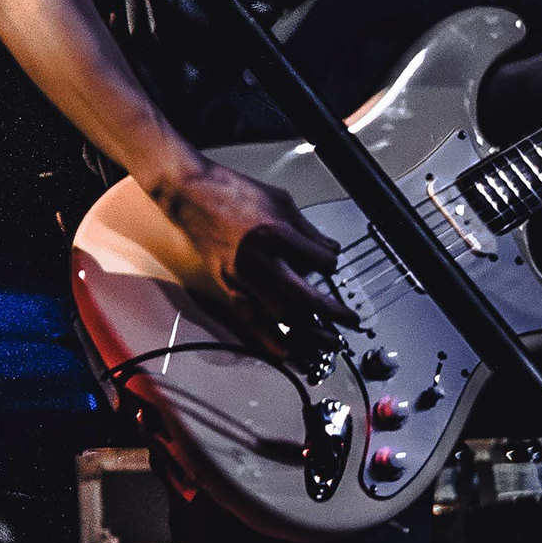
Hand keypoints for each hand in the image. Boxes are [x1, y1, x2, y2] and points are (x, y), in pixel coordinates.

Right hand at [155, 158, 354, 351]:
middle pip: (305, 298)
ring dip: (308, 333)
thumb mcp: (281, 200)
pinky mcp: (227, 283)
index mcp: (277, 234)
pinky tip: (286, 351)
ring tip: (328, 341)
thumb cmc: (233, 191)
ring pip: (281, 315)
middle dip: (332, 313)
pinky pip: (250, 318)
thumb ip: (307, 229)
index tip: (333, 265)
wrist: (192, 192)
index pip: (322, 261)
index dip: (333, 265)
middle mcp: (261, 260)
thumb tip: (328, 247)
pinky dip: (269, 338)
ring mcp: (242, 275)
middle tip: (350, 321)